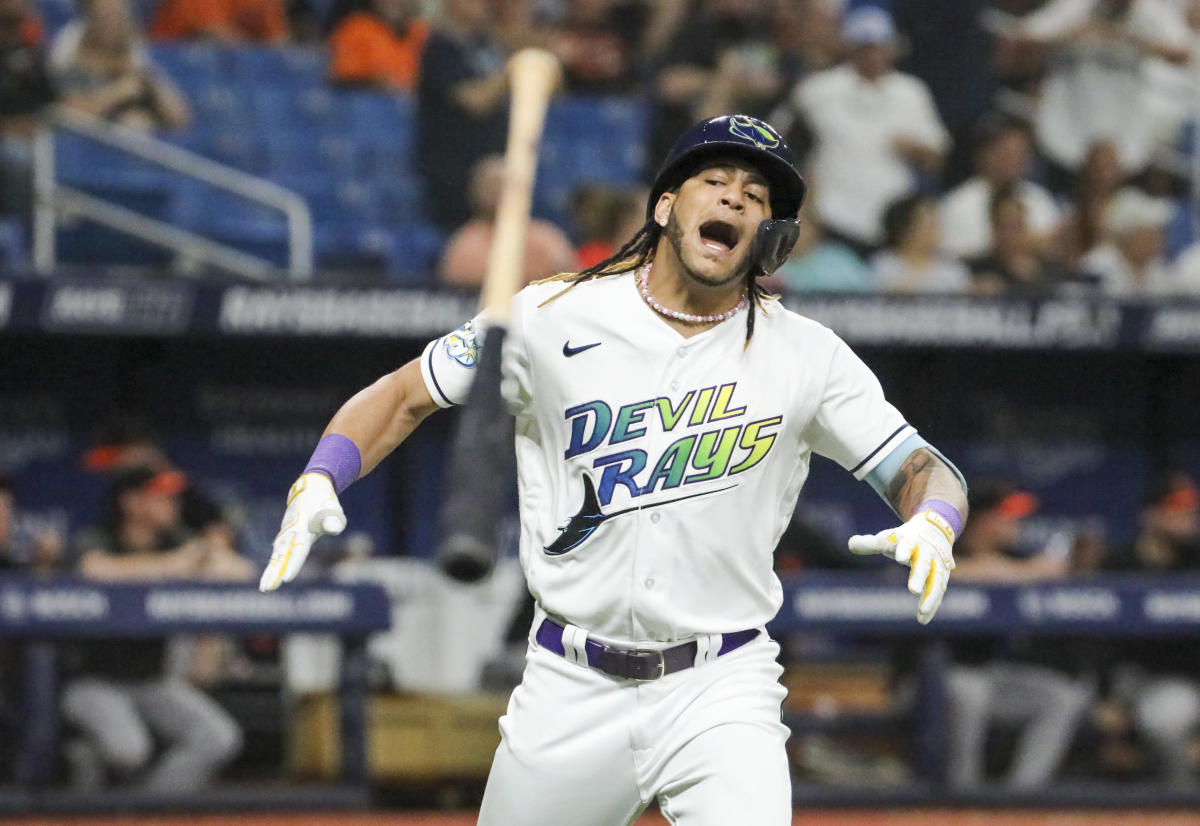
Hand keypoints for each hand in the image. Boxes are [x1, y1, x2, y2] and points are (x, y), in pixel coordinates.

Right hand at [259, 473, 345, 591]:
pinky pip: (277, 554)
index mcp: (304, 527)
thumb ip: (333, 521)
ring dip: (270, 572)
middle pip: (282, 555)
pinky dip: (273, 566)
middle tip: (267, 589)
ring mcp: (286, 534)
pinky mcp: (285, 536)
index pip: (299, 549)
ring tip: (265, 589)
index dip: (293, 564)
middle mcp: (292, 532)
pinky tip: (267, 579)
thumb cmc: (325, 502)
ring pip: (277, 556)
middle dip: (275, 573)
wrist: (310, 488)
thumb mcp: (334, 509)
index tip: (287, 579)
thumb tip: (332, 529)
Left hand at [847, 510, 955, 623]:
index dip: (904, 550)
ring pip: (937, 581)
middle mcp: (928, 552)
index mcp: (912, 539)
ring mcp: (938, 565)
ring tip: (922, 611)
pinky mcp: (943, 577)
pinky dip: (932, 606)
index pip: (908, 544)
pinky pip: (939, 593)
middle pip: (924, 564)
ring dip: (931, 596)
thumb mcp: (888, 538)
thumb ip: (870, 543)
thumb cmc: (906, 537)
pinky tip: (923, 619)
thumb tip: (851, 545)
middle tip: (913, 590)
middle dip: (919, 576)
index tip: (900, 558)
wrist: (936, 529)